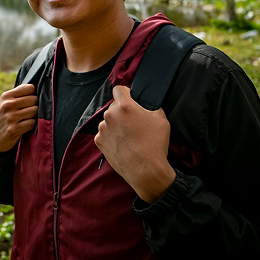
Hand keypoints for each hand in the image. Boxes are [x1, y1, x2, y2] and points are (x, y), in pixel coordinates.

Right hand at [0, 84, 37, 152]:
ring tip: (25, 119)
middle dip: (34, 106)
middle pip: (34, 99)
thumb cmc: (2, 118)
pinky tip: (24, 126)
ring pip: (35, 111)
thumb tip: (36, 88)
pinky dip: (31, 125)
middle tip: (27, 111)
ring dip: (33, 116)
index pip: (30, 88)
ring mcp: (10, 117)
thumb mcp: (4, 103)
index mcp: (6, 96)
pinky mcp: (14, 130)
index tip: (29, 100)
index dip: (32, 94)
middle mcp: (7, 105)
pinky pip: (32, 123)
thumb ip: (18, 94)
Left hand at [94, 85, 175, 203]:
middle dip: (123, 111)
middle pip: (114, 106)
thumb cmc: (155, 144)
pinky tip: (122, 144)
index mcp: (124, 106)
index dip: (127, 93)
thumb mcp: (161, 118)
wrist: (146, 171)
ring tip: (129, 136)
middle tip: (134, 123)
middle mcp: (110, 115)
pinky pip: (105, 133)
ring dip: (116, 124)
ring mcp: (102, 129)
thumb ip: (150, 105)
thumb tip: (144, 103)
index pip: (119, 89)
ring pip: (109, 120)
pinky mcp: (99, 141)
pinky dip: (111, 136)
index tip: (131, 100)